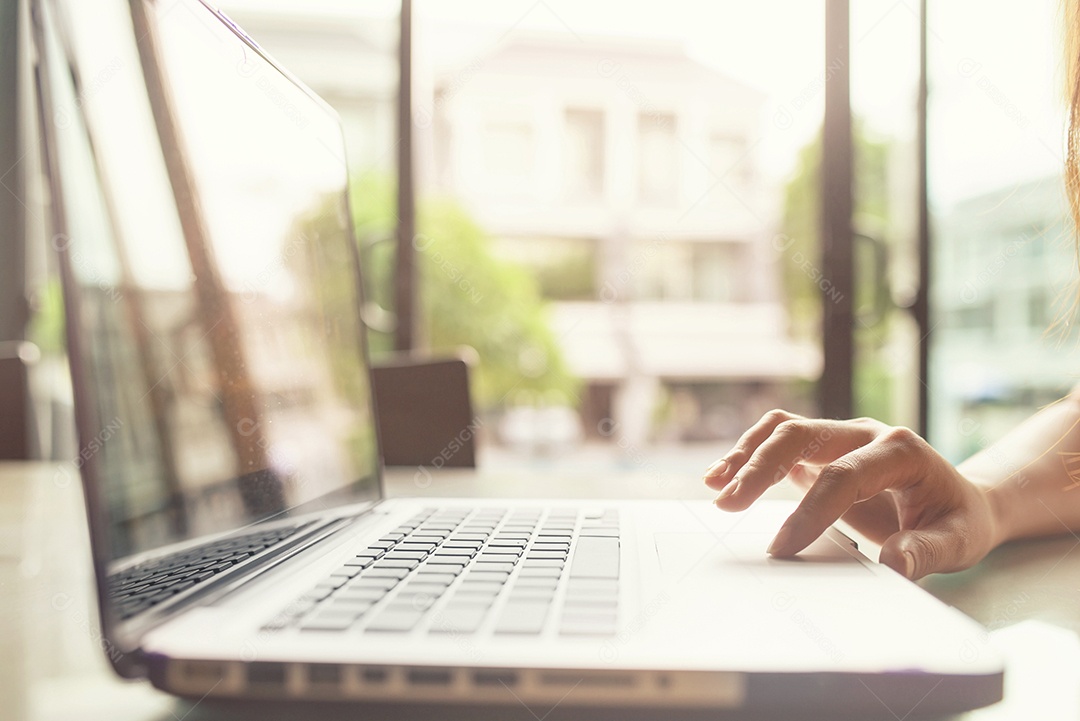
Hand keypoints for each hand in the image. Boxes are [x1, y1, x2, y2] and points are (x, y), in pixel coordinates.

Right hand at [702, 410, 1001, 579]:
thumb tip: (895, 564)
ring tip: (716, 486)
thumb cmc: (958, 520)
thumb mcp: (958, 541)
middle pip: (803, 434)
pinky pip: (779, 440)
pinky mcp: (822, 448)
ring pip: (784, 429)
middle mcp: (866, 433)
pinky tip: (724, 476)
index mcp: (901, 450)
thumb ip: (927, 551)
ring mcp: (841, 436)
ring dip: (747, 455)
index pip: (845, 474)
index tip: (782, 548)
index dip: (811, 510)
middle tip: (728, 503)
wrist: (961, 500)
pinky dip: (750, 454)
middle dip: (761, 467)